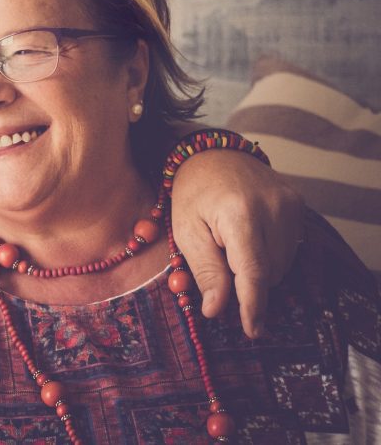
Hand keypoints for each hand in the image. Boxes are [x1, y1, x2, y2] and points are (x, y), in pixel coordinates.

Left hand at [170, 148, 305, 337]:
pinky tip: (248, 239)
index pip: (254, 272)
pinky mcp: (298, 205)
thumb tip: (217, 310)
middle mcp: (272, 207)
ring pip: (282, 264)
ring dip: (258, 269)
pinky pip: (289, 247)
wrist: (213, 154)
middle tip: (219, 263)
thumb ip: (205, 270)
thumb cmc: (192, 193)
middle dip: (245, 282)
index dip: (253, 305)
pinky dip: (269, 254)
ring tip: (231, 245)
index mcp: (239, 213)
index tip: (252, 330)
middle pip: (268, 272)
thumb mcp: (186, 231)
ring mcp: (290, 205)